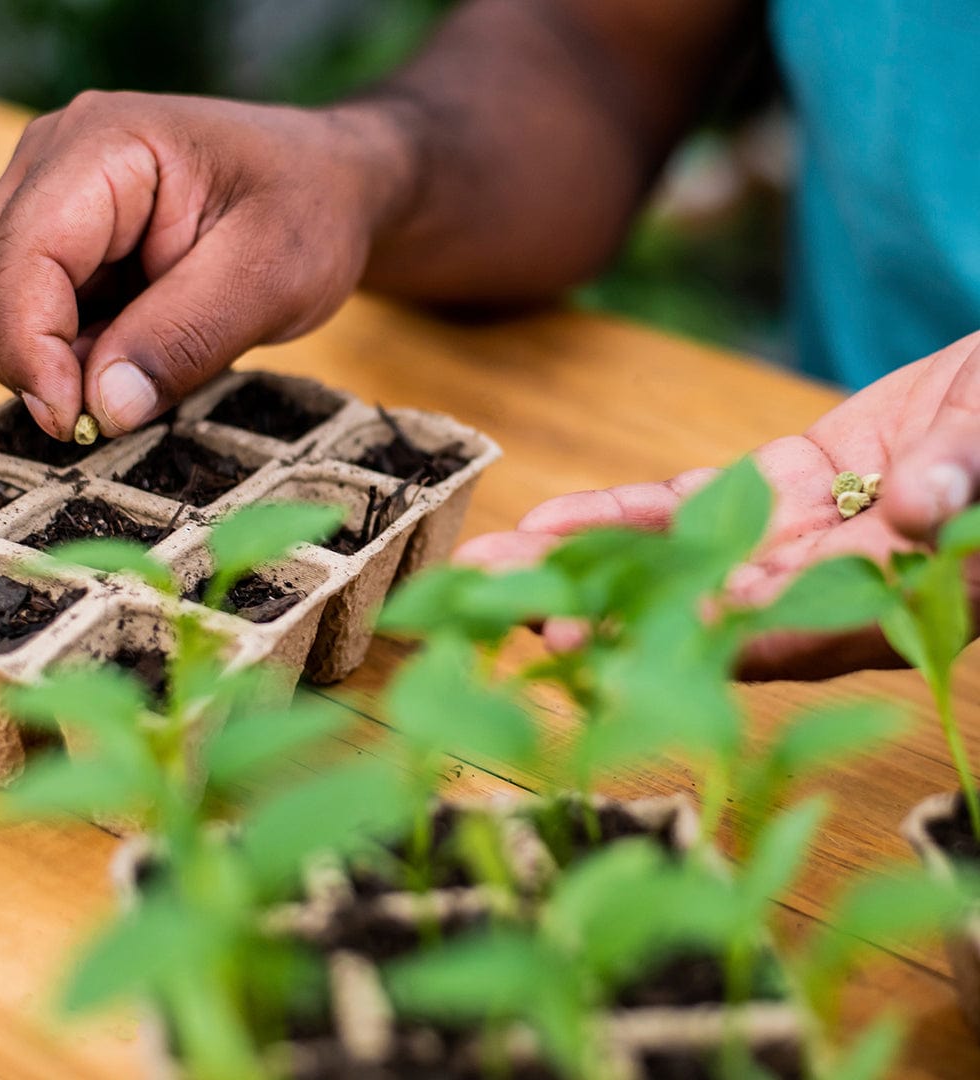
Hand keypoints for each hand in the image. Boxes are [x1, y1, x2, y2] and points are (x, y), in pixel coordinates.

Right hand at [0, 91, 409, 438]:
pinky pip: (27, 314)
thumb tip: (103, 410)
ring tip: (137, 374)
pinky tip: (128, 360)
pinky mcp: (62, 241)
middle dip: (30, 364)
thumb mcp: (269, 280)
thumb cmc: (308, 213)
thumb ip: (185, 340)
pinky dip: (62, 357)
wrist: (329, 185)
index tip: (78, 422)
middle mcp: (53, 163)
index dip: (31, 352)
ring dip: (45, 364)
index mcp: (103, 148)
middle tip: (113, 410)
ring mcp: (49, 200)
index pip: (19, 259)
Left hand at [456, 331, 979, 679]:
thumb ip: (970, 472)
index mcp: (902, 600)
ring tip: (494, 565)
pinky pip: (693, 504)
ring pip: (678, 557)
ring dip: (585, 564)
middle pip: (703, 610)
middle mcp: (833, 586)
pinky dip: (626, 515)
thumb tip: (925, 505)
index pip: (783, 635)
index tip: (594, 656)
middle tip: (500, 614)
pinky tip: (553, 521)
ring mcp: (799, 538)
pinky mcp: (782, 489)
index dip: (684, 646)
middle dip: (600, 614)